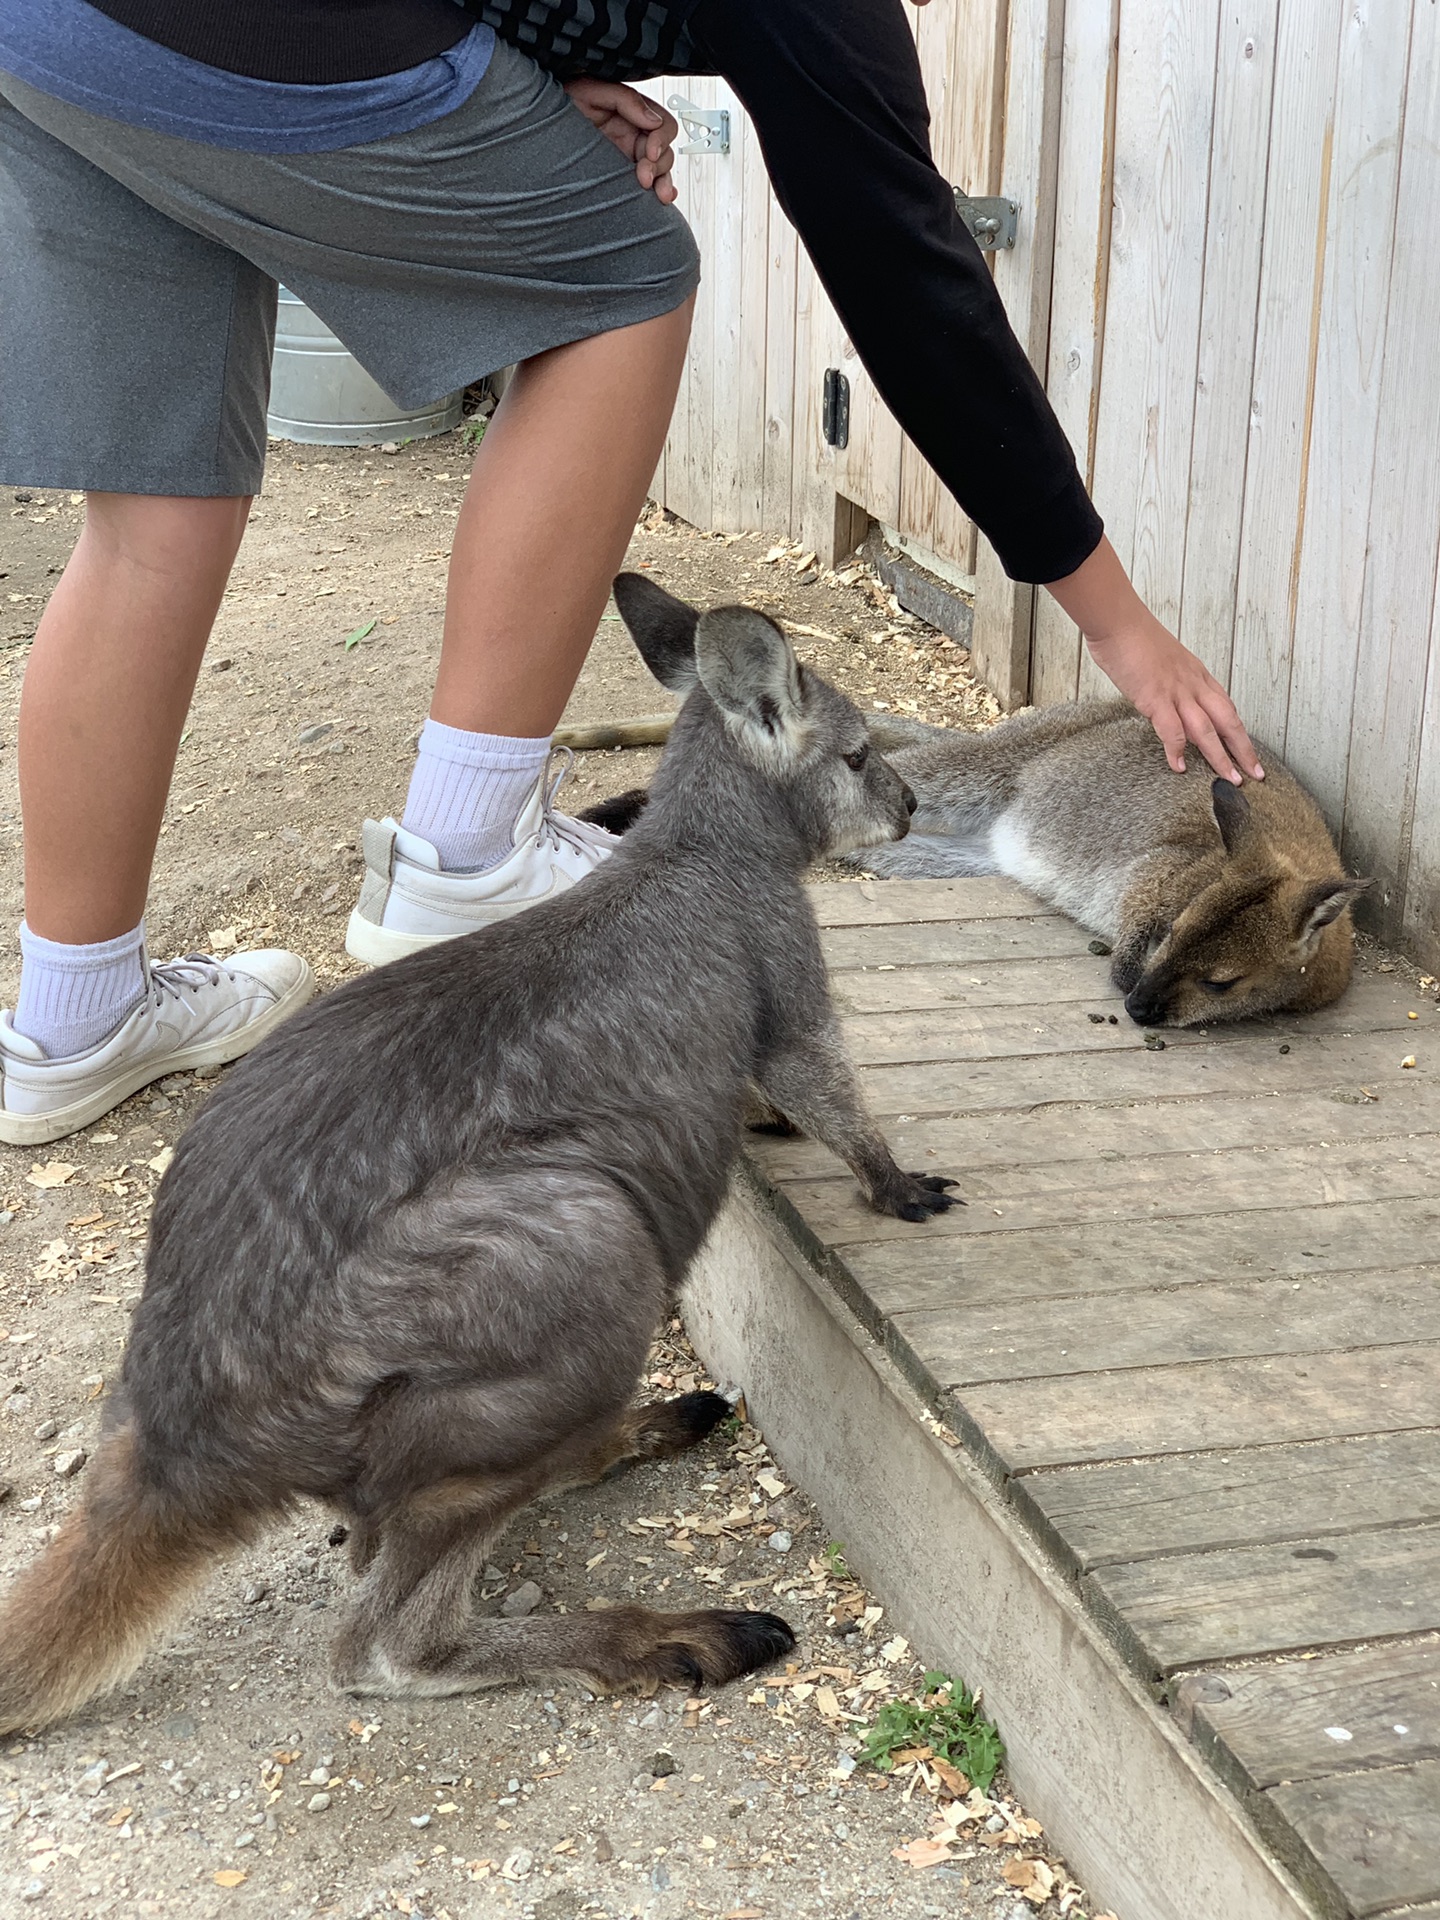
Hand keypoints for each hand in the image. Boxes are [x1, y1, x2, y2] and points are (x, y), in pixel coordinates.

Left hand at [565, 80, 679, 203]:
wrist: (536, 130)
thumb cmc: (561, 103)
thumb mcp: (590, 91)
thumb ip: (625, 99)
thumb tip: (652, 121)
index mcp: (630, 113)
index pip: (662, 124)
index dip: (661, 139)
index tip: (650, 153)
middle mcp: (633, 135)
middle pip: (665, 150)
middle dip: (659, 165)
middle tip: (643, 177)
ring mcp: (628, 157)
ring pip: (661, 170)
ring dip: (662, 181)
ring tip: (652, 193)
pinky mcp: (621, 175)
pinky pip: (649, 184)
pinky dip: (660, 189)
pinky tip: (661, 197)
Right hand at [1045, 537, 1262, 782]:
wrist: (1119, 621)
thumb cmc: (1134, 637)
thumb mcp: (1162, 660)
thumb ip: (1170, 680)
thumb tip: (1167, 697)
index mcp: (1197, 675)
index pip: (1226, 708)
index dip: (1239, 732)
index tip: (1247, 751)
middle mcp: (1194, 685)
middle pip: (1228, 721)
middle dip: (1243, 749)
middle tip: (1256, 774)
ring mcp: (1177, 692)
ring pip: (1208, 730)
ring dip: (1220, 757)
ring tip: (1230, 780)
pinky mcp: (1156, 698)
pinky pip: (1173, 730)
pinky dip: (1178, 750)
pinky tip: (1180, 767)